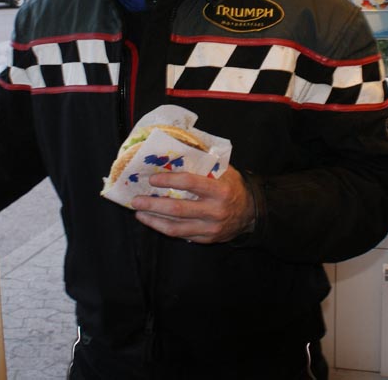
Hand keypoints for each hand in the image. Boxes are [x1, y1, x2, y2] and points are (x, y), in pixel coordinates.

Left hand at [131, 167, 254, 243]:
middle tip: (136, 200)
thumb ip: (205, 162)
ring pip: (176, 227)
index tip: (152, 179)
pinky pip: (181, 235)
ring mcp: (210, 227)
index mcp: (220, 190)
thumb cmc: (233, 187)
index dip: (169, 180)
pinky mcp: (206, 239)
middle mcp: (215, 210)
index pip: (190, 183)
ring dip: (154, 220)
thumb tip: (179, 148)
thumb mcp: (225, 170)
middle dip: (153, 205)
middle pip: (178, 209)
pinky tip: (153, 221)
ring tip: (139, 213)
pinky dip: (164, 228)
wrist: (251, 213)